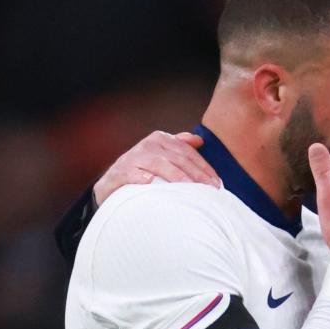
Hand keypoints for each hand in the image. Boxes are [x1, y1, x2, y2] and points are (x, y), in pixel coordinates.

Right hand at [93, 131, 220, 205]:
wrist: (114, 183)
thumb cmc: (144, 170)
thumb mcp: (162, 155)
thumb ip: (179, 146)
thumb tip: (199, 140)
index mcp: (161, 139)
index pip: (188, 153)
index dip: (204, 167)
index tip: (216, 182)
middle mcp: (148, 145)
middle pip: (178, 159)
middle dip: (197, 175)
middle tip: (210, 189)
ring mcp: (134, 157)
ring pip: (160, 165)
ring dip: (177, 177)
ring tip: (191, 189)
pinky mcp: (122, 171)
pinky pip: (134, 174)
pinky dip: (143, 178)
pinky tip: (152, 183)